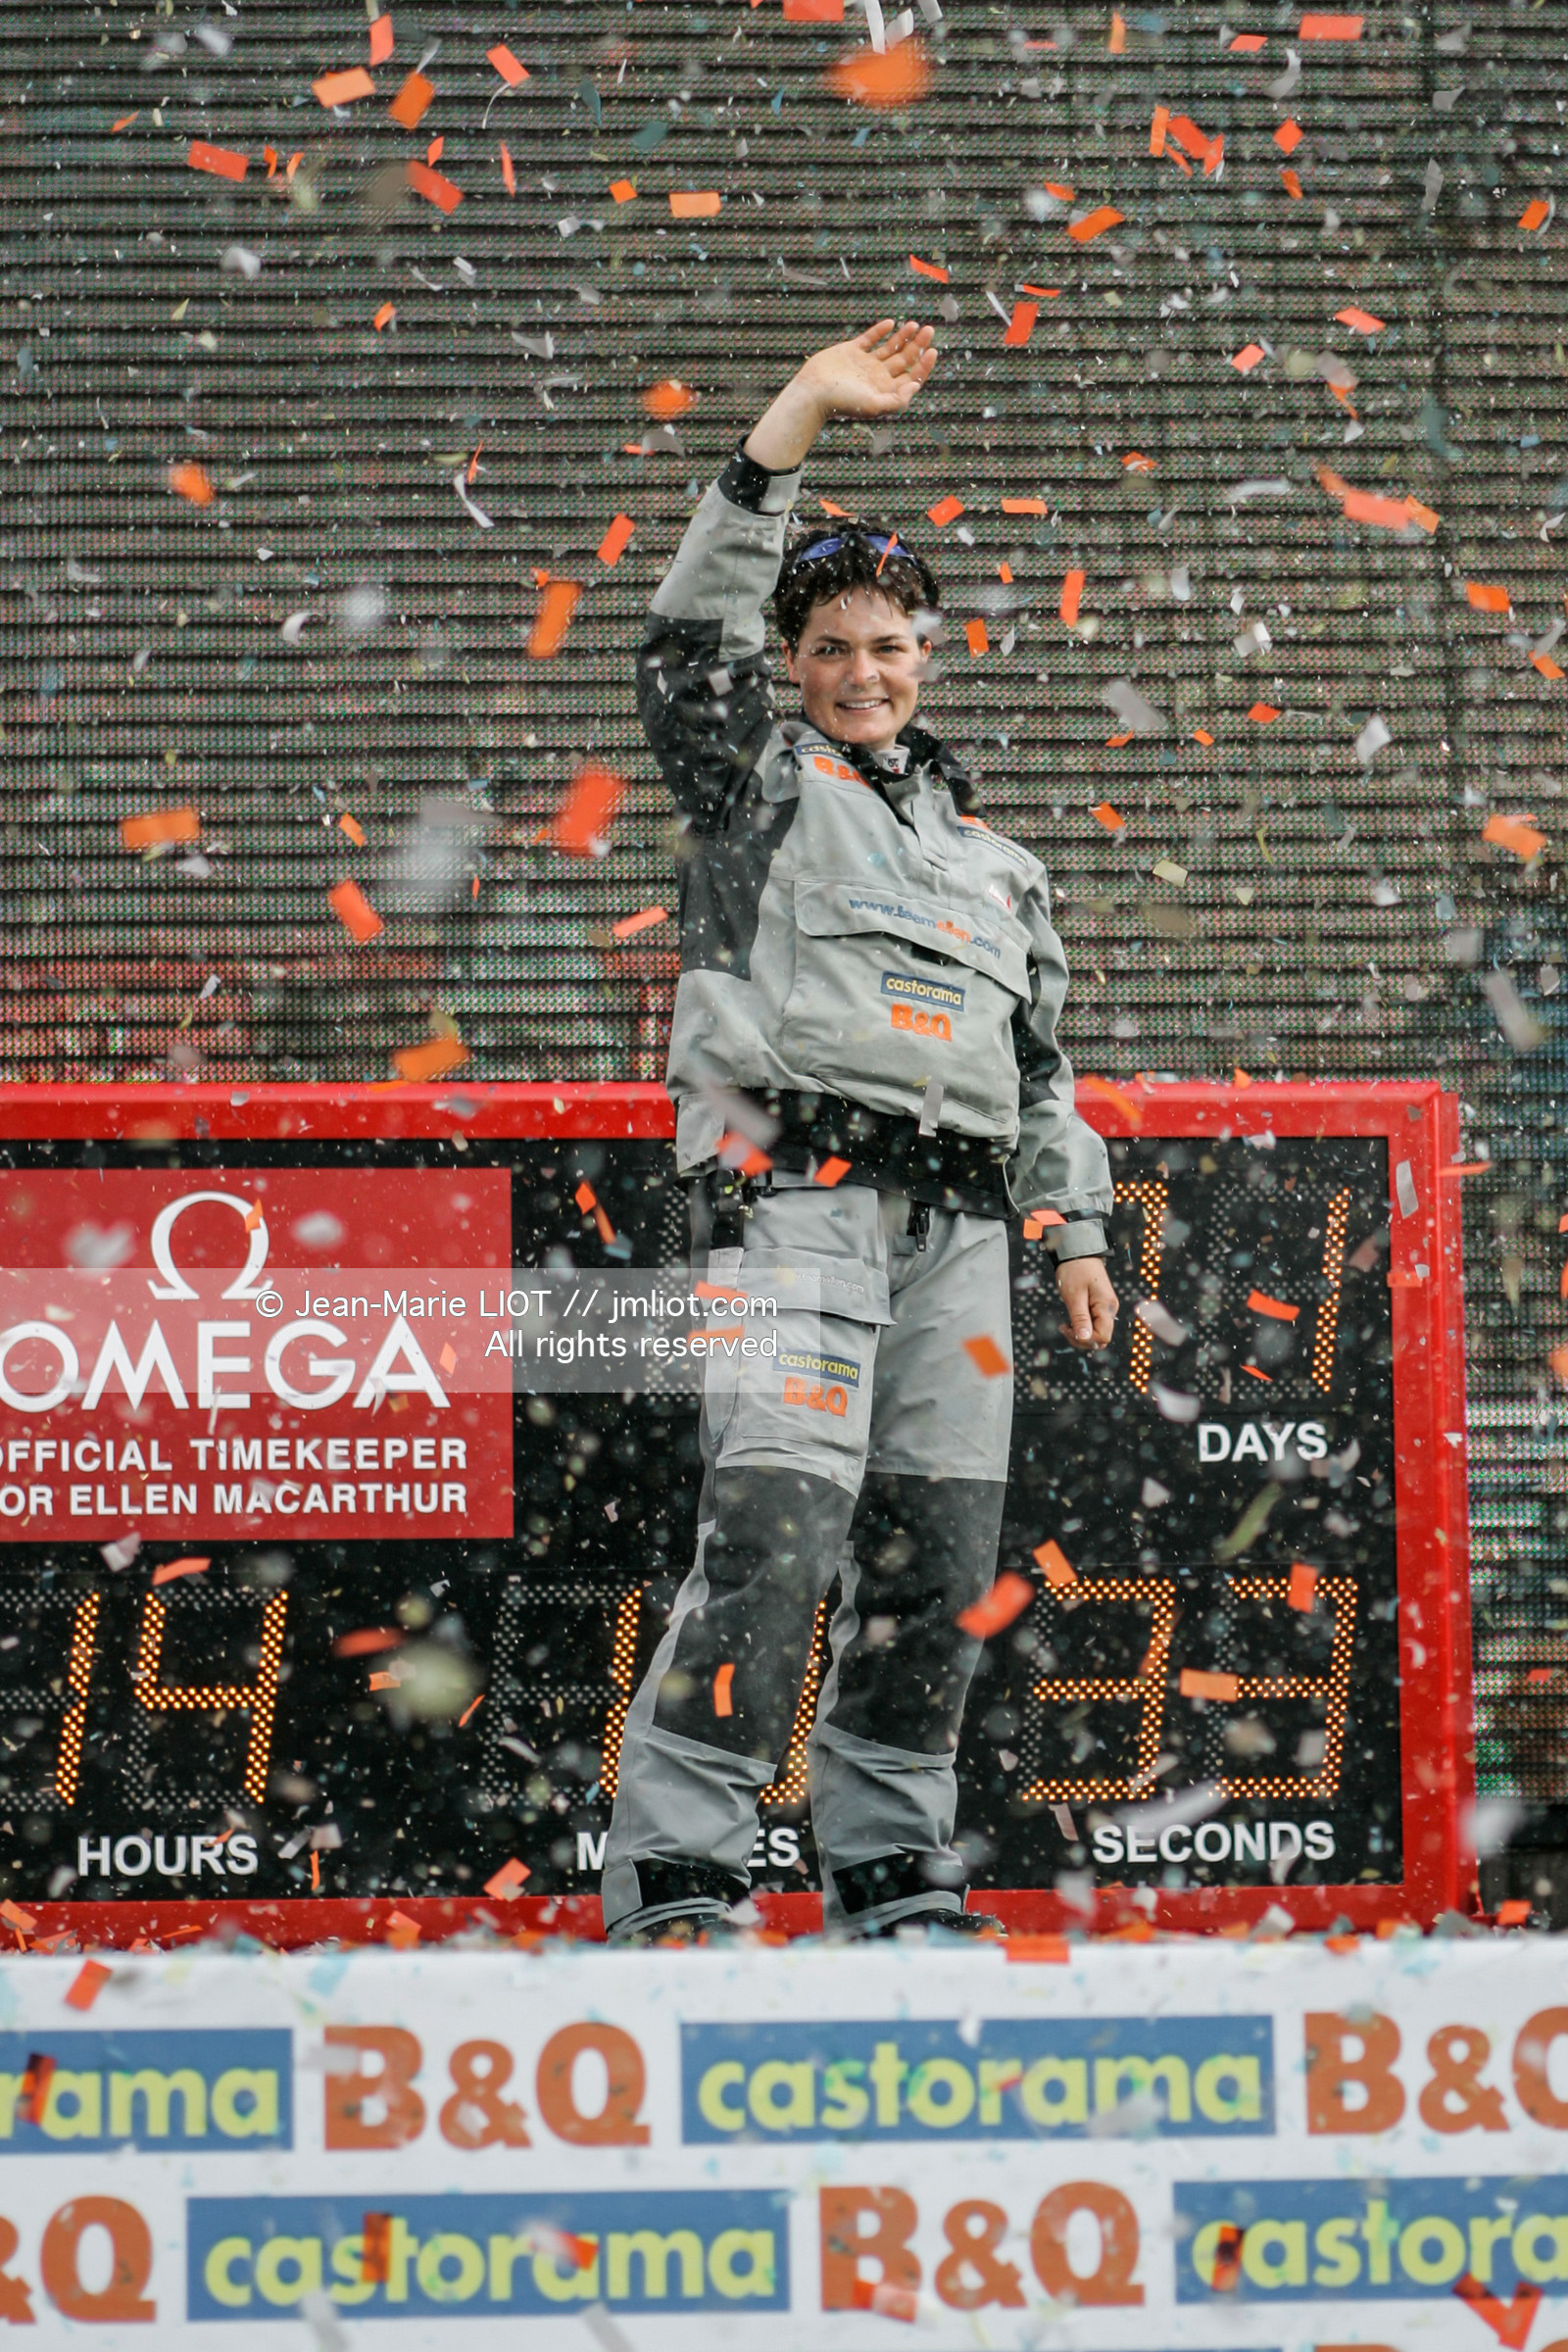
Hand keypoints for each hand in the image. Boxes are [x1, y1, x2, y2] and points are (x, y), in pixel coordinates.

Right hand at [794, 319, 938, 422]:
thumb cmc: (842, 402)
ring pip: (890, 348)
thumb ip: (897, 400)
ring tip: (914, 324)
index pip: (912, 377)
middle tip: (929, 329)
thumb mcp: (873, 405)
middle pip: (905, 360)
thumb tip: (916, 386)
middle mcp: (878, 377)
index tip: (933, 350)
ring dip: (903, 336)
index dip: (924, 365)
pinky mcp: (850, 351)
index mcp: (886, 390)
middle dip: (918, 345)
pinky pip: (869, 339)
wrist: (813, 392)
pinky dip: (880, 331)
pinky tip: (890, 323)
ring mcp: (864, 364)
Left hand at [1057, 1257, 1117, 1350]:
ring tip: (1066, 1324)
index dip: (1085, 1339)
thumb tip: (1084, 1339)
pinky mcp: (1099, 1307)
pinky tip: (1070, 1320)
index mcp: (1106, 1307)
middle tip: (1065, 1327)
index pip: (1103, 1337)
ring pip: (1096, 1333)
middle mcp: (1110, 1309)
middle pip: (1101, 1338)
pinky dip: (1081, 1327)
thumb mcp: (1074, 1295)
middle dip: (1082, 1339)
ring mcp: (1105, 1309)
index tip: (1067, 1328)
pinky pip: (1093, 1325)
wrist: (1078, 1253)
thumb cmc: (1075, 1270)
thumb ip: (1080, 1318)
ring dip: (1080, 1334)